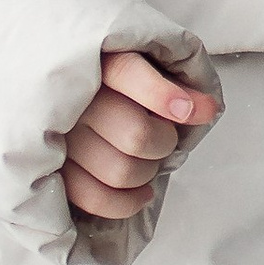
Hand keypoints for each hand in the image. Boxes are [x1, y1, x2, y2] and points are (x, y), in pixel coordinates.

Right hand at [62, 48, 217, 222]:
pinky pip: (96, 198)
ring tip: (150, 159)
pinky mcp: (55, 171)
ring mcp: (60, 139)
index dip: (162, 95)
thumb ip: (179, 84)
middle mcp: (73, 101)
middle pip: (136, 135)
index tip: (189, 111)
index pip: (126, 72)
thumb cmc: (114, 83)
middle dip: (164, 141)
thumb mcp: (147, 69)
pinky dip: (129, 202)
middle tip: (166, 135)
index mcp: (94, 62)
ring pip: (121, 171)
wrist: (54, 93)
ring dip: (148, 172)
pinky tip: (143, 191)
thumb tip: (209, 109)